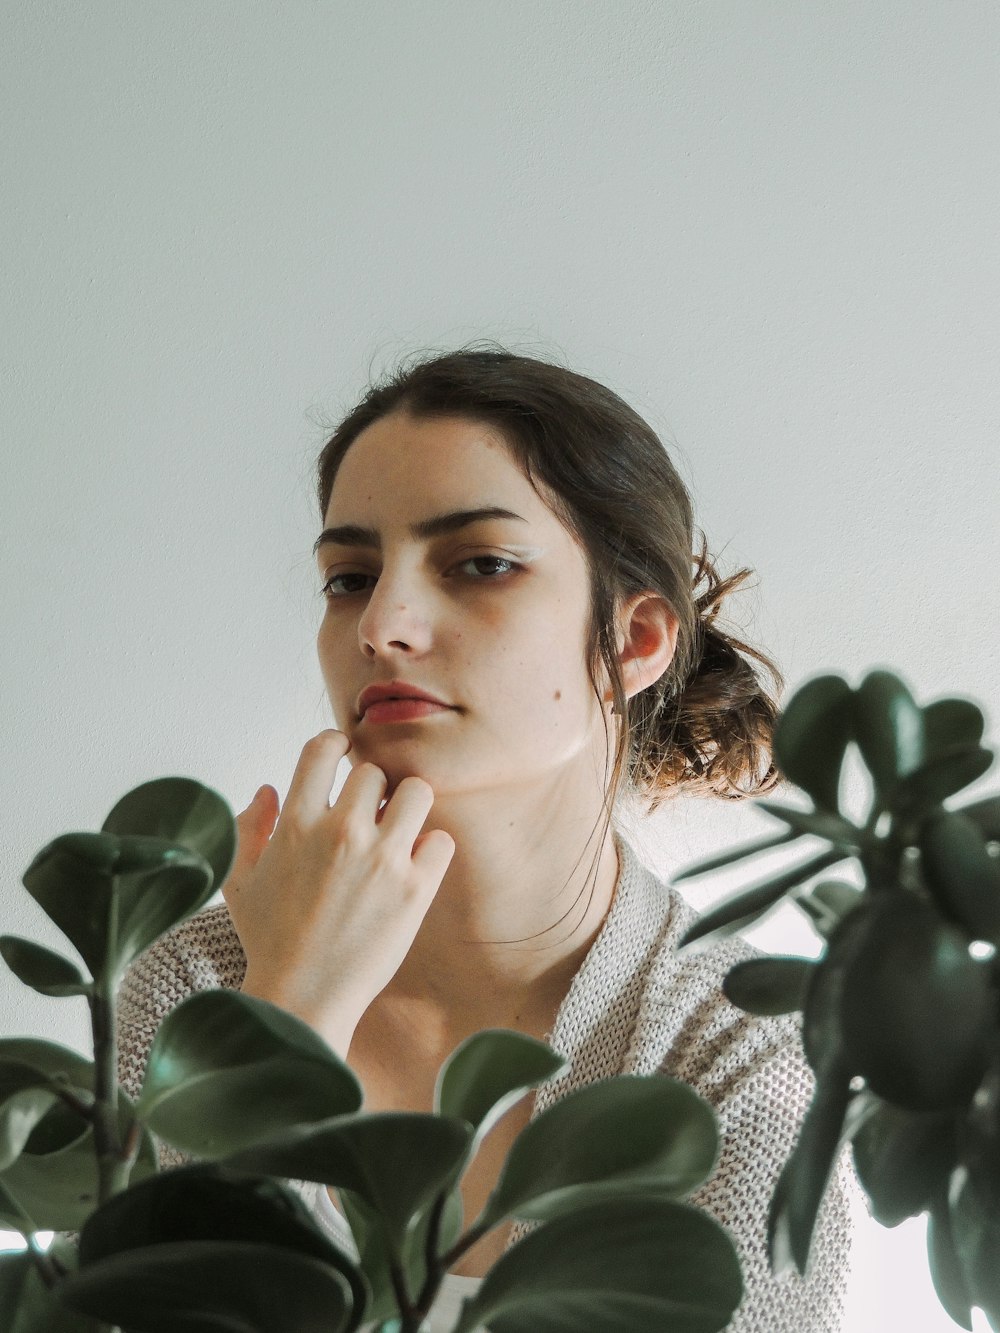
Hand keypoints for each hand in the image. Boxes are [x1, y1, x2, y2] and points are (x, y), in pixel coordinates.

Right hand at [221, 729, 455, 1054]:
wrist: (303, 999)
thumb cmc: (269, 941)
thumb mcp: (240, 880)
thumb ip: (249, 826)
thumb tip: (268, 789)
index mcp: (296, 824)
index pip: (322, 749)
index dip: (334, 745)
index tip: (342, 755)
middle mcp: (340, 833)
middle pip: (373, 772)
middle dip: (372, 791)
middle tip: (369, 817)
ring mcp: (381, 859)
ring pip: (416, 791)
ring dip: (407, 808)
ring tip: (398, 832)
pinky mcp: (414, 889)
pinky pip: (441, 839)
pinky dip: (431, 849)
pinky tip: (414, 866)